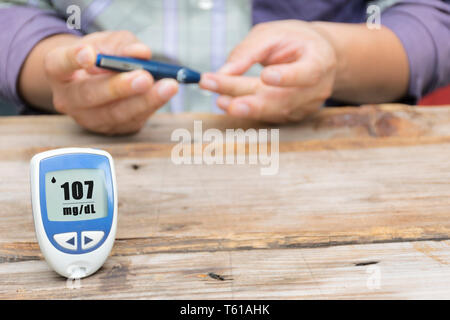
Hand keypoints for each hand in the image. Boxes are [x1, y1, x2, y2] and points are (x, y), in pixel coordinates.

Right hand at [44, 31, 177, 134]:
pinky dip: (151, 106)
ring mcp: (88, 118)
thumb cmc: (101, 56)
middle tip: (145, 77)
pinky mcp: (111, 130)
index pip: (60, 65)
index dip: (73, 60)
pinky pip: (132, 121)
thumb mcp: (108, 42)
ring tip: (168, 86)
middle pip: (90, 95)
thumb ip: (123, 44)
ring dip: (144, 101)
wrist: (98, 81)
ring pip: (115, 114)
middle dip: (120, 87)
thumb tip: (141, 53)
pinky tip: (165, 93)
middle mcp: (68, 98)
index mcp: (58, 70)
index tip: (89, 54)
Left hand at [199, 20, 336, 122]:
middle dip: (250, 101)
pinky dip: (249, 112)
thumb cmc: (294, 41)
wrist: (317, 57)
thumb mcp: (273, 34)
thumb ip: (249, 50)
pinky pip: (269, 117)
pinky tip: (230, 104)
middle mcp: (317, 89)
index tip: (265, 76)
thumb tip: (225, 72)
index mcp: (319, 61)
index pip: (307, 73)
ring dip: (244, 109)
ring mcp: (307, 107)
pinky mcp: (294, 117)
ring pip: (273, 112)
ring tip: (220, 101)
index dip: (287, 77)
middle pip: (282, 99)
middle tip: (221, 98)